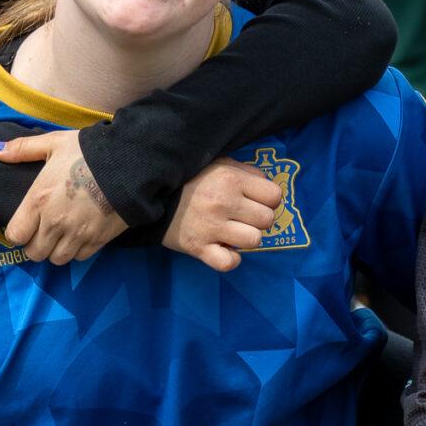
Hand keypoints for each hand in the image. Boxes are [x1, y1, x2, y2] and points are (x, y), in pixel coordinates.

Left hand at [0, 133, 126, 263]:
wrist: (130, 162)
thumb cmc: (87, 151)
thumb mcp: (53, 143)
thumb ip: (22, 149)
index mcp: (38, 200)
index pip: (15, 235)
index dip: (18, 232)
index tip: (24, 225)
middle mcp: (54, 222)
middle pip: (34, 253)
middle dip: (35, 244)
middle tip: (42, 231)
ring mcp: (77, 234)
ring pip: (57, 259)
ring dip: (56, 249)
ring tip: (61, 234)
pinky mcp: (98, 240)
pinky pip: (80, 257)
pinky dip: (77, 250)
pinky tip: (80, 234)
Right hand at [162, 160, 283, 271]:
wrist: (150, 194)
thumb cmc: (190, 178)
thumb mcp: (218, 163)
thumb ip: (245, 172)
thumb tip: (267, 185)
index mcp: (231, 179)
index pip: (274, 196)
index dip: (269, 199)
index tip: (257, 201)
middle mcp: (224, 202)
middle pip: (267, 220)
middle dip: (258, 219)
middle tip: (243, 217)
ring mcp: (212, 227)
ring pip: (254, 241)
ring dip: (246, 238)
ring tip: (232, 232)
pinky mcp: (199, 248)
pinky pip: (229, 262)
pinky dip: (230, 259)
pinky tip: (223, 248)